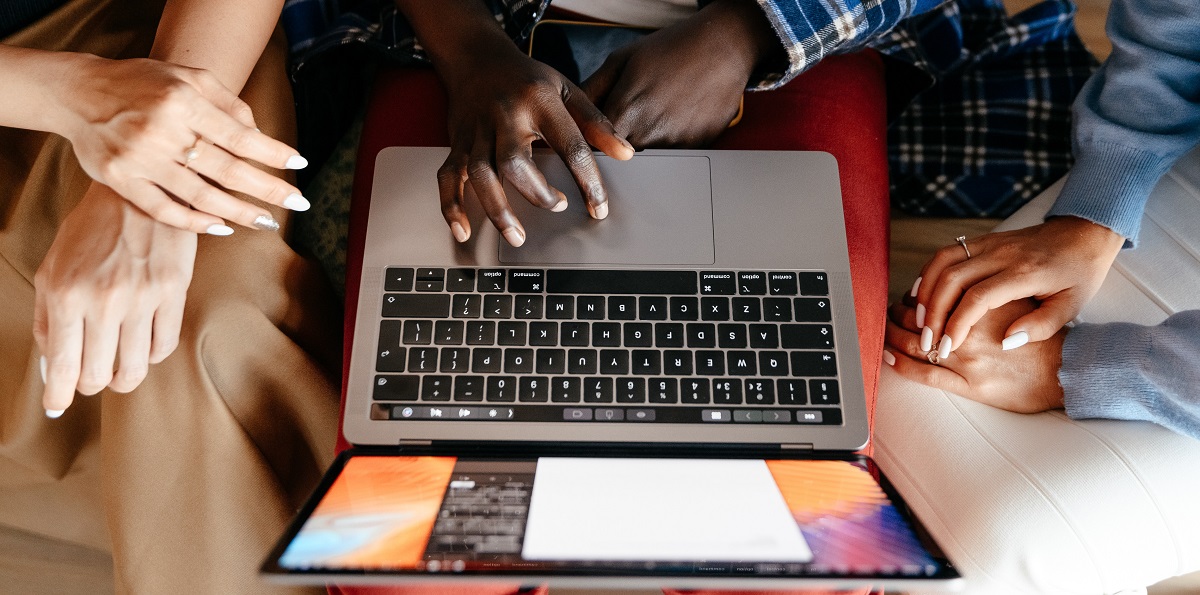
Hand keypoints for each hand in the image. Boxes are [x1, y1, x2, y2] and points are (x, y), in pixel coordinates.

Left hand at [34, 183, 196, 416]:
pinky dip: (151, 355)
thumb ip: (47, 319)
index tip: (58, 406)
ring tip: (119, 370)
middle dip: (92, 385)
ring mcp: (141, 299)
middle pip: (99, 375)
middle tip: (92, 379)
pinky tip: (143, 345)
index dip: (59, 395)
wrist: (136, 194)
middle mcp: (103, 301)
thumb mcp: (53, 269)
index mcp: (65, 294)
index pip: (63, 364)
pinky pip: (163, 346)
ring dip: (123, 378)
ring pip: (135, 368)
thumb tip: (53, 368)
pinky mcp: (172, 293)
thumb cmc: (89, 232)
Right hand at [53, 54, 308, 232]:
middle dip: (268, 189)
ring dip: (240, 213)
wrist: (80, 93)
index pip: (239, 136)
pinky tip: (223, 227)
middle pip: (227, 170)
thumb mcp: (188, 78)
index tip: (300, 165)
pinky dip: (195, 223)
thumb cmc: (143, 84)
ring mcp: (140, 159)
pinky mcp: (121, 180)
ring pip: (201, 196)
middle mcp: (162, 131)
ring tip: (267, 222)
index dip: (273, 153)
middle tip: (298, 204)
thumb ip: (228, 103)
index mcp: (182, 101)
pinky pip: (164, 210)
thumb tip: (261, 137)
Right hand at [435, 37, 633, 245]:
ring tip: (517, 236)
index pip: (570, 146)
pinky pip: (448, 177)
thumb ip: (596, 122)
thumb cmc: (527, 79)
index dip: (587, 181)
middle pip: (515, 162)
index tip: (598, 208)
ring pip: (480, 174)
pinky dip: (451, 206)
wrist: (477, 58)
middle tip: (558, 208)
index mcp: (540, 102)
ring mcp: (477, 132)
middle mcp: (504, 116)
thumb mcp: (567, 90)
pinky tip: (463, 230)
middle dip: (537, 193)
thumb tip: (626, 154)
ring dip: (498, 209)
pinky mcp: (458, 144)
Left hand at [580, 0, 777, 147]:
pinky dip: (672, 141)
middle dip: (618, 145)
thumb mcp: (621, 60)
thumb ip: (590, 90)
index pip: (593, 146)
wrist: (723, 46)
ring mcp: (675, 143)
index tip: (593, 137)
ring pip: (649, 158)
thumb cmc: (671, 49)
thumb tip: (568, 114)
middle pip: (620, 158)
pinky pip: (675, 155)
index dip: (592, 142)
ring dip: (648, 143)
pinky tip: (678, 117)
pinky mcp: (697, 147)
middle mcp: (648, 133)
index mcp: (625, 111)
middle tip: (633, 117)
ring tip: (658, 112)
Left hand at [884, 299, 1066, 412]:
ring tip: (885, 330)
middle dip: (897, 314)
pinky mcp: (971, 385)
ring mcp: (969, 361)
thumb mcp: (1020, 304)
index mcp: (983, 307)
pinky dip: (902, 364)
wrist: (1069, 371)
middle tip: (887, 312)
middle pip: (919, 318)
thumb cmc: (1046, 337)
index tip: (906, 298)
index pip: (935, 296)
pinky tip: (889, 356)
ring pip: (916, 344)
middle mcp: (972, 332)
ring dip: (893, 335)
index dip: (914, 297)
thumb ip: (987, 297)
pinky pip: (926, 375)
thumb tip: (956, 289)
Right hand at [912, 217, 1122, 354]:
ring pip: (943, 262)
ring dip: (926, 292)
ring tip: (919, 320)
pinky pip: (946, 253)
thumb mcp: (1072, 306)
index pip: (978, 298)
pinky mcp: (983, 239)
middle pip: (952, 279)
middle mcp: (1002, 254)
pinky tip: (924, 294)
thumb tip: (1006, 342)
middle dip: (933, 312)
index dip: (957, 324)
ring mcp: (989, 243)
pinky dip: (929, 274)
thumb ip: (1041, 326)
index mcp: (1024, 272)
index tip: (946, 347)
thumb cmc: (1079, 273)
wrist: (1084, 233)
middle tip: (927, 340)